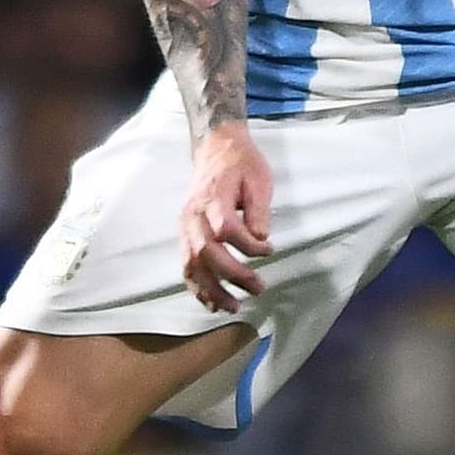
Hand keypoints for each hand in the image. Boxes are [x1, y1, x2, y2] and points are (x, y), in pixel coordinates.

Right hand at [179, 123, 272, 311]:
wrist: (215, 147)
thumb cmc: (241, 163)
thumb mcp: (258, 179)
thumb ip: (258, 210)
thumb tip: (260, 238)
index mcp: (213, 196)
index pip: (226, 229)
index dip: (248, 245)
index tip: (270, 250)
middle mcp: (193, 213)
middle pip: (206, 252)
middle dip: (233, 275)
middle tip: (258, 288)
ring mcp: (185, 224)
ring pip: (191, 264)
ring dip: (211, 289)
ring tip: (233, 307)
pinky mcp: (184, 233)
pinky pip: (185, 264)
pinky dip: (196, 287)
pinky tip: (210, 303)